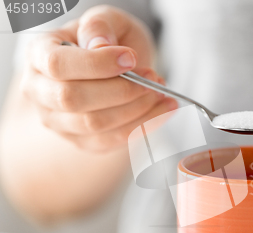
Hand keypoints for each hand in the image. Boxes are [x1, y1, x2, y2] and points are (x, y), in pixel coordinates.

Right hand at [20, 5, 176, 151]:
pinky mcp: (82, 141)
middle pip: (73, 99)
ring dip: (136, 109)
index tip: (131, 58)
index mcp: (39, 54)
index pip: (58, 64)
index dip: (96, 64)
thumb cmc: (107, 42)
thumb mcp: (106, 20)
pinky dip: (144, 125)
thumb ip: (100, 25)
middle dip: (121, 90)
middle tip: (153, 78)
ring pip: (94, 124)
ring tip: (160, 91)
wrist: (114, 69)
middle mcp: (40, 92)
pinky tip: (164, 108)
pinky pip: (112, 140)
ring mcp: (59, 121)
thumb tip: (100, 46)